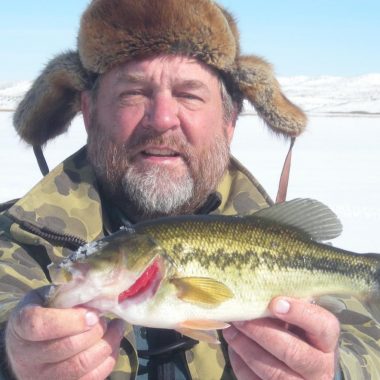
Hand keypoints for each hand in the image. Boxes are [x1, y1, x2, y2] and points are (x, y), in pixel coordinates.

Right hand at [5, 286, 124, 379]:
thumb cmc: (44, 311)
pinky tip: (112, 343)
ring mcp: (42, 377)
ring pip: (81, 365)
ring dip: (106, 344)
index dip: (72, 320)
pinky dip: (108, 360)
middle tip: (105, 318)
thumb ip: (70, 294)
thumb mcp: (49, 295)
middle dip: (96, 330)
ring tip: (115, 328)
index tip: (94, 313)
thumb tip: (98, 295)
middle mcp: (28, 356)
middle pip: (68, 346)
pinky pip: (90, 379)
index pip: (41, 325)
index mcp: (22, 326)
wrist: (29, 342)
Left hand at [223, 297, 339, 379]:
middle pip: (293, 352)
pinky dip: (241, 364)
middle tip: (241, 318)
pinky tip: (233, 348)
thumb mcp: (298, 322)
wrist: (301, 372)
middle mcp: (321, 368)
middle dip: (261, 333)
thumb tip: (255, 292)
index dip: (299, 313)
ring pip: (273, 371)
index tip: (275, 303)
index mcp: (326, 342)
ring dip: (246, 348)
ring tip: (231, 330)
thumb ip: (285, 309)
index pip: (323, 326)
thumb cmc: (295, 335)